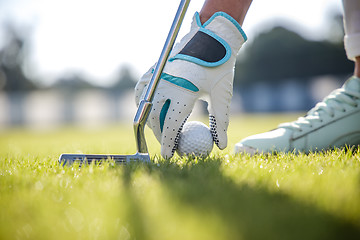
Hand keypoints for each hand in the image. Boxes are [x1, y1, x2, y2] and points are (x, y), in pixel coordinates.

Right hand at [135, 12, 246, 157]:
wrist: (211, 36)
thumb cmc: (220, 66)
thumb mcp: (222, 95)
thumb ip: (220, 121)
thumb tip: (220, 145)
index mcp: (183, 91)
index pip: (171, 124)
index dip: (168, 143)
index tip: (167, 156)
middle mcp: (166, 83)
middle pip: (155, 118)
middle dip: (159, 134)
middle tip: (168, 143)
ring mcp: (157, 75)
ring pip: (145, 105)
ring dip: (150, 119)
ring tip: (160, 129)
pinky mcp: (154, 68)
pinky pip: (141, 90)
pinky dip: (142, 102)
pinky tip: (150, 108)